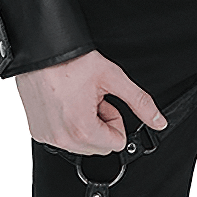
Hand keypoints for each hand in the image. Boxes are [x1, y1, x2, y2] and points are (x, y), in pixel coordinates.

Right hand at [15, 48, 167, 155]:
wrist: (41, 50)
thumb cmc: (71, 60)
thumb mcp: (112, 76)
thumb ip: (139, 101)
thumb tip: (159, 121)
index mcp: (82, 130)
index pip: (117, 143)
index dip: (115, 118)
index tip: (105, 100)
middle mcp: (63, 139)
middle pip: (99, 146)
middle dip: (101, 123)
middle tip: (92, 97)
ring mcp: (48, 137)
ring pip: (81, 145)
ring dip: (85, 124)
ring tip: (77, 97)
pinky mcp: (38, 132)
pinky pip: (62, 139)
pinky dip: (68, 124)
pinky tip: (65, 101)